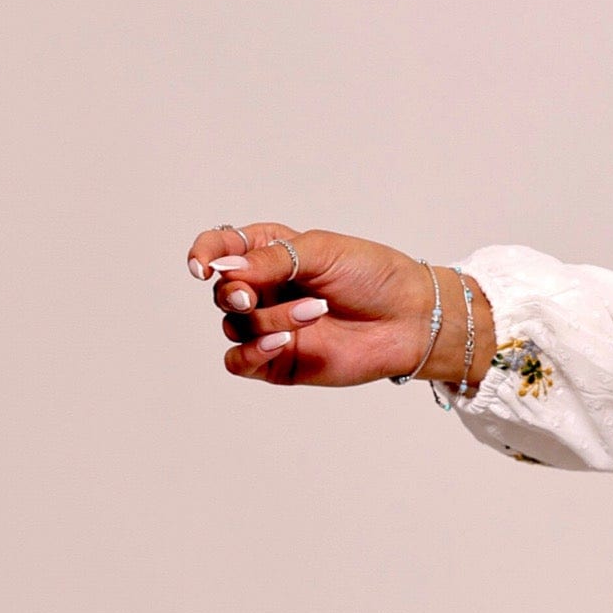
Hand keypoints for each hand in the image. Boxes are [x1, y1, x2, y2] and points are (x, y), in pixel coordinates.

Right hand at [183, 220, 479, 386]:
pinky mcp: (279, 361)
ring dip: (267, 319)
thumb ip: (271, 260)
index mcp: (268, 253)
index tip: (203, 266)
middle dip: (234, 292)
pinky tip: (281, 342)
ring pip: (235, 325)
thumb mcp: (321, 252)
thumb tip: (227, 270)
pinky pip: (239, 362)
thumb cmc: (372, 276)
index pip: (219, 249)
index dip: (204, 255)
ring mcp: (269, 326)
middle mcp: (264, 289)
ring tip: (315, 313)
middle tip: (252, 293)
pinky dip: (251, 353)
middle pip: (222, 291)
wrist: (410, 318)